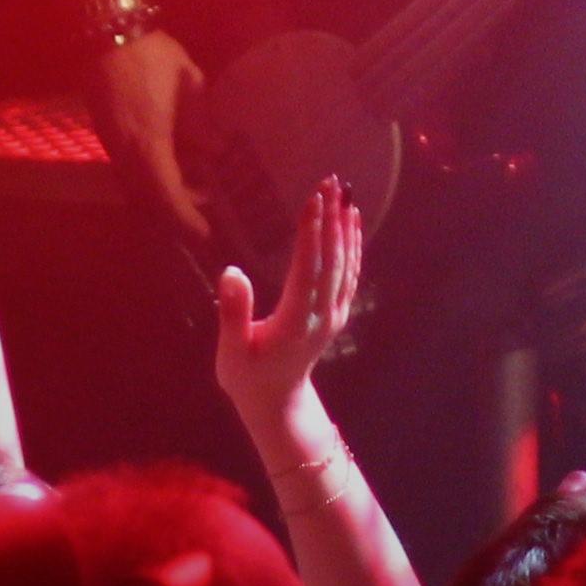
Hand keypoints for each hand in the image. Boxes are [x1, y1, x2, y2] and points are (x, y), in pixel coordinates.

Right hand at [95, 26, 214, 249]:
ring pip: (138, 187)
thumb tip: (214, 151)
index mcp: (150, 143)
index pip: (168, 195)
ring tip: (195, 191)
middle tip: (206, 215)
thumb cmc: (152, 56)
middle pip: (150, 199)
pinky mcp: (108, 137)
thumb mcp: (190, 84)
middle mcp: (127, 153)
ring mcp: (114, 146)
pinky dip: (151, 180)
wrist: (107, 36)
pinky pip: (130, 172)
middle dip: (177, 213)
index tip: (205, 234)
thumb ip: (201, 123)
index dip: (187, 218)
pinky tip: (172, 170)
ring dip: (164, 196)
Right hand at [212, 178, 362, 432]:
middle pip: (332, 260)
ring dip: (344, 226)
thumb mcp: (232, 352)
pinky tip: (351, 223)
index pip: (309, 269)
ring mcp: (333, 315)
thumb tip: (232, 272)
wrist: (277, 403)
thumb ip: (234, 313)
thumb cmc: (247, 377)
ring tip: (343, 193)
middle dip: (331, 219)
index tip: (313, 200)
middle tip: (330, 182)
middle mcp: (321, 315)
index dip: (312, 234)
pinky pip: (349, 274)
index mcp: (296, 322)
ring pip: (345, 264)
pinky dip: (353, 245)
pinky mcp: (336, 314)